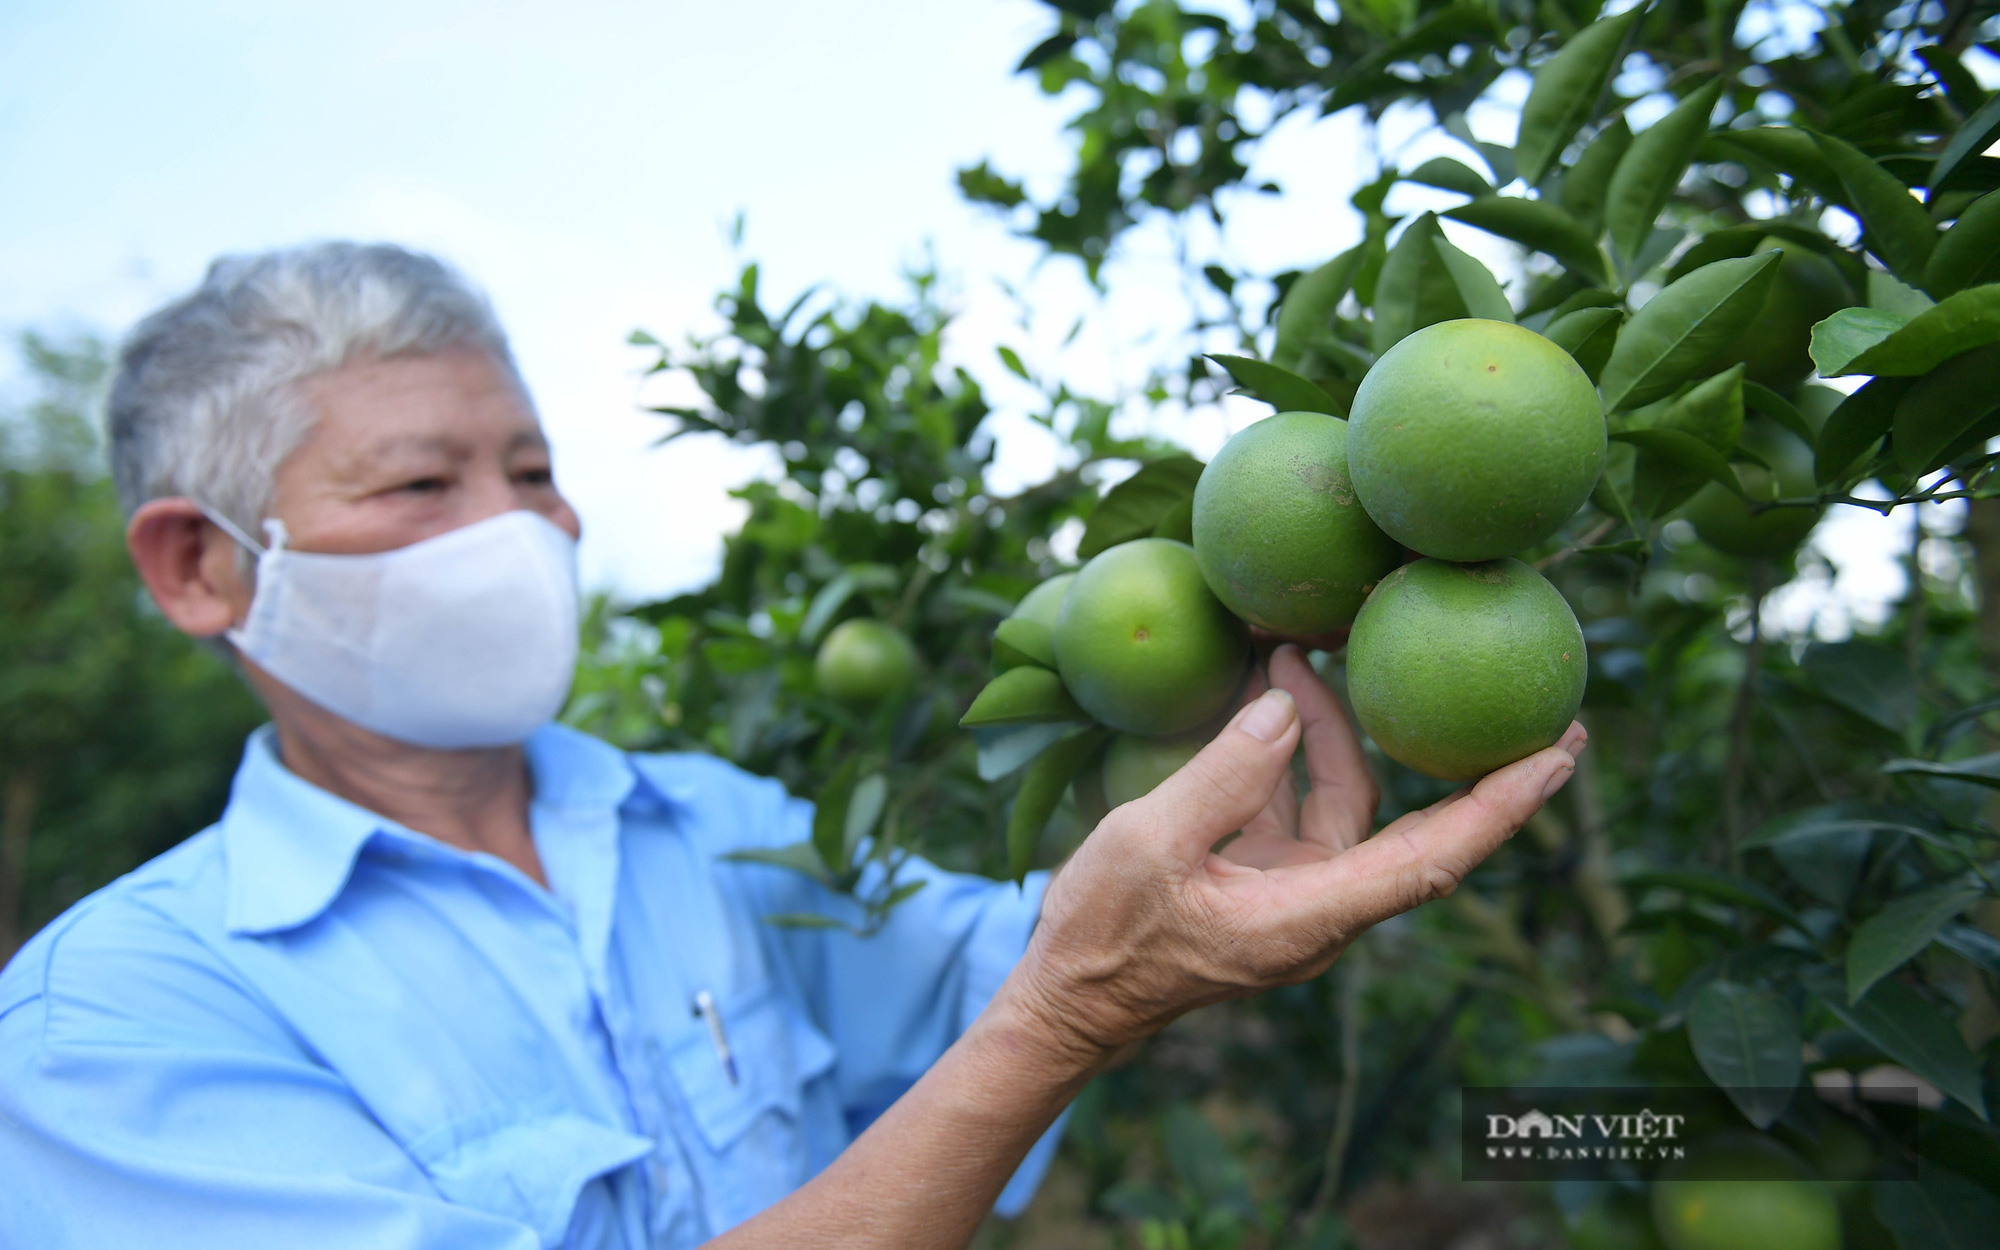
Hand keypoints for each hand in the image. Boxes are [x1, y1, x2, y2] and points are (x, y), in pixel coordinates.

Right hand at [1010, 644, 1584, 1060]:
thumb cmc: (1106, 935)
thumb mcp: (1150, 841)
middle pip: (1400, 815)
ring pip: (1340, 795)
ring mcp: (1291, 890)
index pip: (1435, 857)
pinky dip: (1284, 748)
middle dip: (1436, 748)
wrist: (1066, 1000)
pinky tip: (1262, 695)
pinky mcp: (1259, 876)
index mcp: (1311, 915)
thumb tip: (1283, 708)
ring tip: (1290, 652)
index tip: (1561, 753)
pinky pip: (1291, 801)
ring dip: (1325, 726)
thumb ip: (1224, 774)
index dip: (1503, 805)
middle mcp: (1320, 905)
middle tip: (1491, 683)